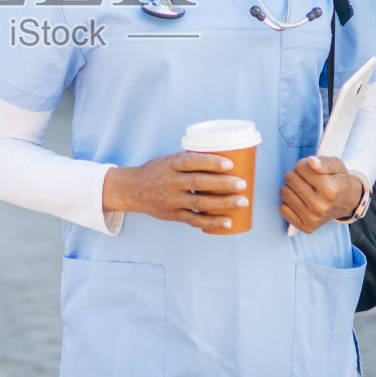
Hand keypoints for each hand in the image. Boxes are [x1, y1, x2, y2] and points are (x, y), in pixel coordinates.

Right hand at [102, 152, 249, 233]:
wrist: (132, 190)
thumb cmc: (156, 172)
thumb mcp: (167, 160)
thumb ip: (189, 160)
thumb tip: (222, 154)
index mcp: (169, 164)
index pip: (191, 161)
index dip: (211, 162)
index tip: (230, 163)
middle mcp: (169, 182)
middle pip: (199, 183)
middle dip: (223, 184)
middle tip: (243, 184)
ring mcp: (171, 200)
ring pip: (200, 202)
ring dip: (223, 203)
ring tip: (243, 201)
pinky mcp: (172, 215)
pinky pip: (194, 220)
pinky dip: (212, 222)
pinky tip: (228, 221)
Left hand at [280, 156, 363, 233]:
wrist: (345, 202)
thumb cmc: (338, 182)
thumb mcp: (337, 166)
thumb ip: (324, 161)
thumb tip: (311, 162)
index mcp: (330, 189)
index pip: (300, 167)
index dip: (304, 165)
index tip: (311, 170)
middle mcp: (321, 206)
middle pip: (290, 178)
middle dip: (296, 175)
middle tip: (306, 179)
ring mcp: (313, 218)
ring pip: (284, 192)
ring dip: (291, 188)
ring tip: (302, 189)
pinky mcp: (305, 226)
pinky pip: (282, 209)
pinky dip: (288, 202)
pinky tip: (300, 201)